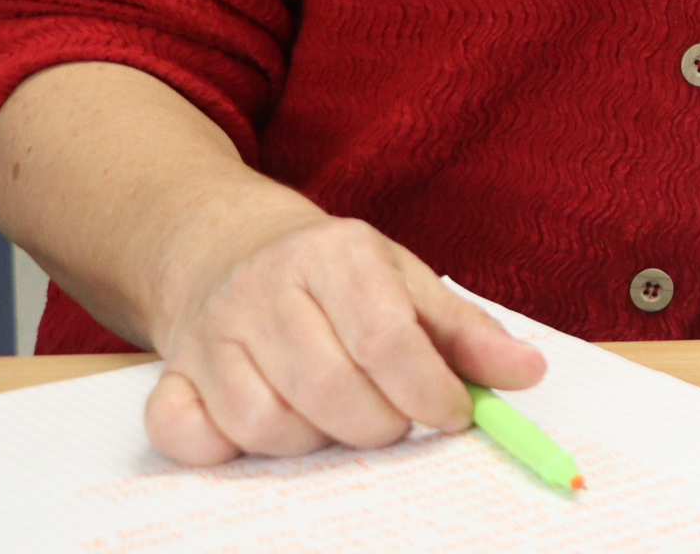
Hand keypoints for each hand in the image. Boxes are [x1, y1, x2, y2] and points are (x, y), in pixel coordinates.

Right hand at [142, 196, 543, 463]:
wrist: (231, 250)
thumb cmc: (338, 278)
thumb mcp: (408, 283)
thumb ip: (468, 333)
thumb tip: (527, 373)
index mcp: (335, 253)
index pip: (385, 335)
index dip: (426, 390)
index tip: (451, 416)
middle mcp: (265, 287)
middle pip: (328, 387)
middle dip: (377, 424)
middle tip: (394, 423)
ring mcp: (211, 333)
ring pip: (265, 422)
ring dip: (313, 442)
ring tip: (334, 418)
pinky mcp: (171, 374)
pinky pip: (187, 436)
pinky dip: (225, 449)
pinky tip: (262, 429)